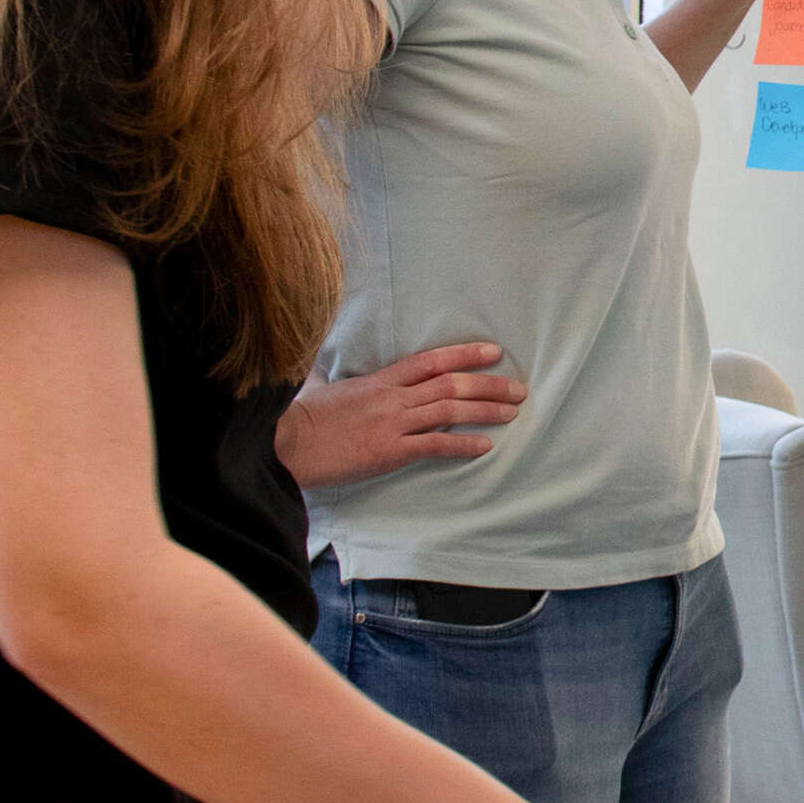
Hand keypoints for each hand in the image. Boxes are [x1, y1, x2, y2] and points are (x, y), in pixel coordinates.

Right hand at [275, 342, 525, 488]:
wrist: (284, 443)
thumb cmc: (300, 418)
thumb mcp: (326, 388)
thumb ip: (341, 378)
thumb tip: (330, 370)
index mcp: (379, 380)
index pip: (430, 360)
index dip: (464, 354)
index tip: (493, 351)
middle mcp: (392, 397)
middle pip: (450, 383)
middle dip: (489, 384)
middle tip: (519, 388)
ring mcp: (393, 423)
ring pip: (449, 410)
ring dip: (485, 411)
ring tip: (512, 413)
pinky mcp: (390, 451)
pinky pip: (435, 445)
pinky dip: (463, 445)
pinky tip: (485, 447)